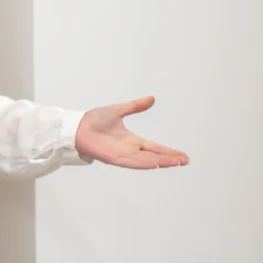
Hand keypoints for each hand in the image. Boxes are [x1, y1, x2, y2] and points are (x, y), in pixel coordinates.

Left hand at [73, 96, 188, 169]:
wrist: (77, 125)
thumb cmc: (93, 120)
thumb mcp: (119, 110)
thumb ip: (135, 106)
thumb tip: (151, 98)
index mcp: (132, 140)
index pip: (154, 147)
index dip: (168, 151)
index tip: (182, 156)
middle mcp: (129, 149)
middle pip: (153, 156)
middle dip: (169, 159)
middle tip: (185, 161)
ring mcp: (122, 154)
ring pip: (145, 160)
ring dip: (160, 162)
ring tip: (175, 163)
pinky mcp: (113, 158)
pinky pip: (131, 162)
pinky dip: (143, 163)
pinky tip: (154, 164)